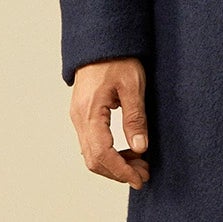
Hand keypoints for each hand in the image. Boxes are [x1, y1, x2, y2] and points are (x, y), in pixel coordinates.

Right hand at [70, 58, 150, 186]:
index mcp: (90, 112)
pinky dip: (109, 153)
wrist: (101, 42)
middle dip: (119, 172)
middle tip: (144, 175)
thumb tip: (139, 148)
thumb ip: (135, 118)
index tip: (139, 179)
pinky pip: (92, 143)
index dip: (121, 171)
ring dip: (115, 164)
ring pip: (91, 154)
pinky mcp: (83, 115)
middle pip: (93, 160)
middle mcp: (79, 118)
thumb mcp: (133, 86)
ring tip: (140, 164)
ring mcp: (78, 117)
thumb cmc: (118, 59)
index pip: (102, 154)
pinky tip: (128, 151)